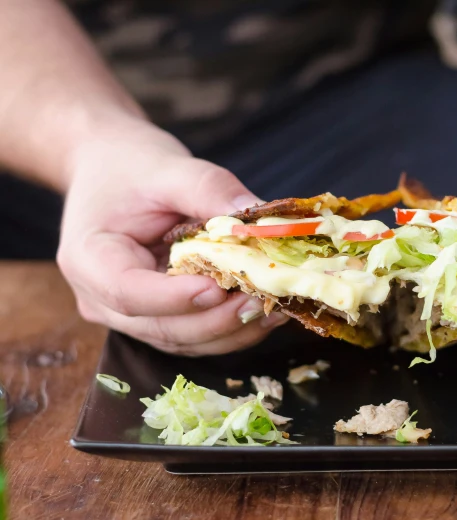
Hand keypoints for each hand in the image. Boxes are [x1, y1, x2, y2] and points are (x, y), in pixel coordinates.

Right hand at [56, 120, 287, 355]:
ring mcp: (130, 315)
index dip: (176, 299)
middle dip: (217, 319)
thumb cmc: (131, 166)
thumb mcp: (168, 167)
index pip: (128, 294)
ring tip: (276, 306)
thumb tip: (262, 222)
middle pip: (162, 327)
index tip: (219, 287)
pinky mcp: (158, 317)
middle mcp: (102, 299)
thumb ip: (210, 190)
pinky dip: (231, 327)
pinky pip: (195, 334)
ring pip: (183, 340)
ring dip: (232, 330)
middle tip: (264, 299)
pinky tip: (266, 309)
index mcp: (89, 259)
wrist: (111, 169)